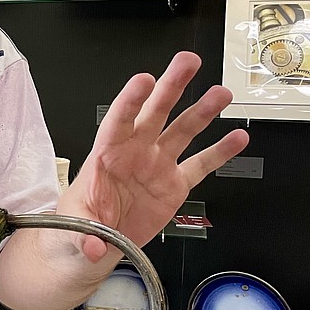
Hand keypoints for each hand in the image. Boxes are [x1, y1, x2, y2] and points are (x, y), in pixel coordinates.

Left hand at [60, 51, 248, 262]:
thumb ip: (84, 236)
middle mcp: (134, 153)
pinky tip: (237, 137)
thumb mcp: (72, 233)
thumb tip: (94, 247)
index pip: (117, 122)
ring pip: (181, 131)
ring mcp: (156, 166)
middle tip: (187, 62)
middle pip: (153, 113)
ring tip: (221, 93)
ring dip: (202, 112)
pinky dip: (220, 152)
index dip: (130, 100)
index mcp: (105, 157)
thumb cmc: (76, 228)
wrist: (92, 245)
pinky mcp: (173, 185)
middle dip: (170, 87)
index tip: (144, 81)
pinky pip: (200, 165)